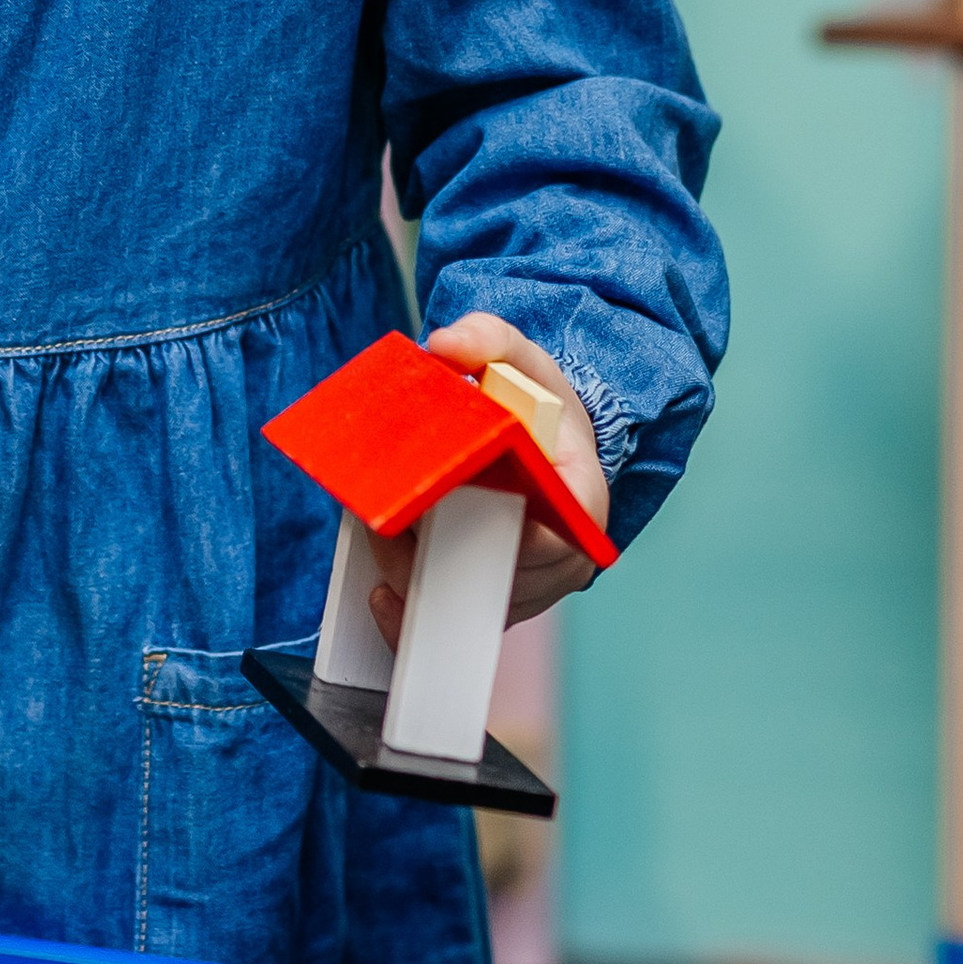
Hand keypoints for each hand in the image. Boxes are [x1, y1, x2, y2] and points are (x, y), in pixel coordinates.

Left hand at [366, 316, 609, 653]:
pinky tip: (381, 594)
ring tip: (380, 536)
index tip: (431, 512)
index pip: (542, 543)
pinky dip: (416, 610)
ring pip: (466, 608)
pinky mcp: (499, 603)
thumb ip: (486, 340)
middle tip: (385, 523)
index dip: (483, 532)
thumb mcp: (519, 358)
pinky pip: (455, 623)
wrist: (546, 441)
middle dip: (432, 556)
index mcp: (582, 504)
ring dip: (415, 579)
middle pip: (492, 582)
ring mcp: (532, 590)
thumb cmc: (539, 405)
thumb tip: (445, 345)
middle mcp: (565, 562)